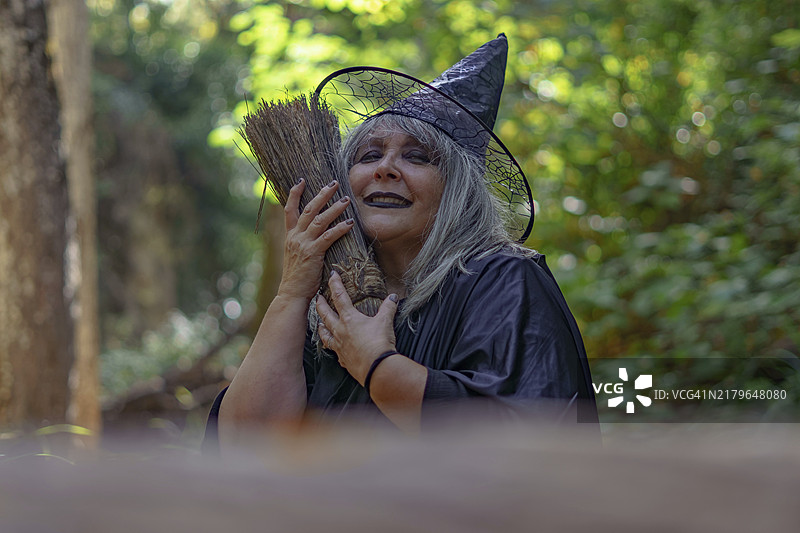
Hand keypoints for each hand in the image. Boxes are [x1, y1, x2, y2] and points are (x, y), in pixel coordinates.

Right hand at [277, 179, 353, 301]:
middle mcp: (295, 236)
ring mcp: (303, 244)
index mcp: (290, 236)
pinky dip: (339, 228)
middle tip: (334, 183)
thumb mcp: (296, 255)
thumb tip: (316, 235)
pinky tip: (349, 223)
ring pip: (320, 219)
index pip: (289, 209)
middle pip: (308, 209)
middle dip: (322, 194)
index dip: (295, 194)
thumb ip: (303, 243)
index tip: (301, 180)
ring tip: (346, 199)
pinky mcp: (313, 253)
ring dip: (334, 208)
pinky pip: (328, 236)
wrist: (292, 294)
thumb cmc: (298, 278)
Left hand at [316, 271, 398, 384]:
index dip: (335, 284)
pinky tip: (334, 348)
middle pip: (326, 315)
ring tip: (320, 324)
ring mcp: (340, 346)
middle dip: (321, 305)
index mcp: (350, 319)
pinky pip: (334, 351)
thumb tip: (393, 297)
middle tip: (317, 298)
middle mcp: (341, 331)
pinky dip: (333, 347)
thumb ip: (388, 308)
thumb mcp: (385, 322)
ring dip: (322, 327)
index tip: (332, 275)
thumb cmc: (378, 343)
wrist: (376, 367)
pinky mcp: (342, 359)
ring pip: (325, 334)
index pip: (340, 297)